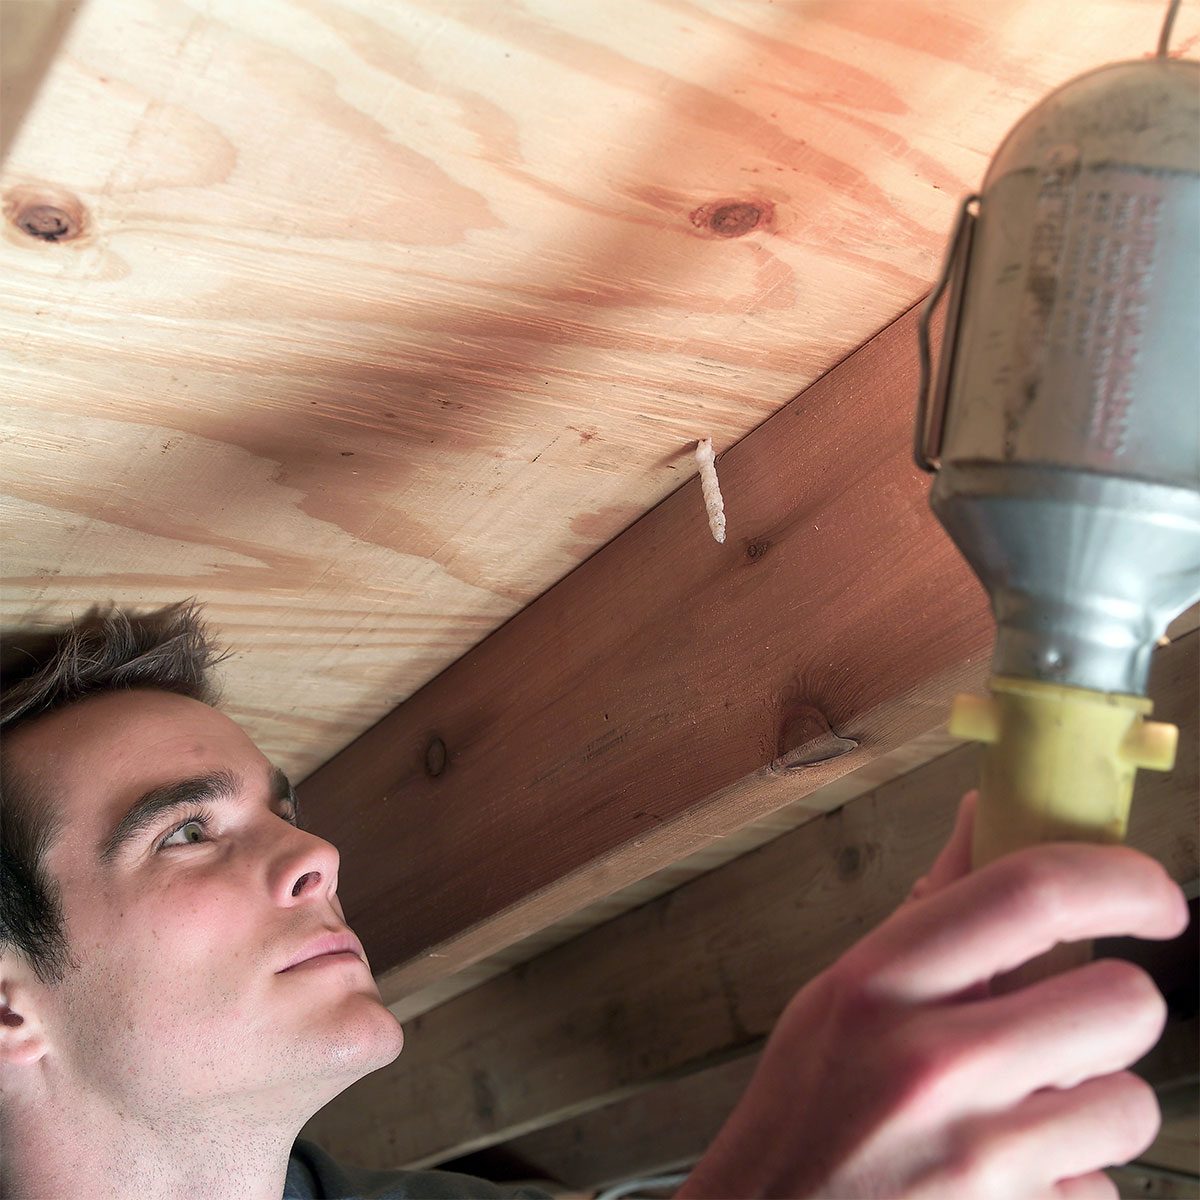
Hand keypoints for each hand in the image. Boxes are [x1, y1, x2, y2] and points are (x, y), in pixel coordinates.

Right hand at [678, 790, 1188, 1198]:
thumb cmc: (802, 1113)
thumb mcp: (840, 994)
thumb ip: (929, 910)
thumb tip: (983, 813)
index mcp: (879, 983)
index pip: (1030, 893)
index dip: (1119, 879)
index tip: (1151, 895)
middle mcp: (931, 1063)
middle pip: (1122, 1002)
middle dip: (1114, 1011)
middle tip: (1068, 1025)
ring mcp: (975, 1157)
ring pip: (1130, 1104)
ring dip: (1092, 1107)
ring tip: (1024, 1112)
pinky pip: (1102, 1188)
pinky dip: (1070, 1181)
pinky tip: (1006, 1176)